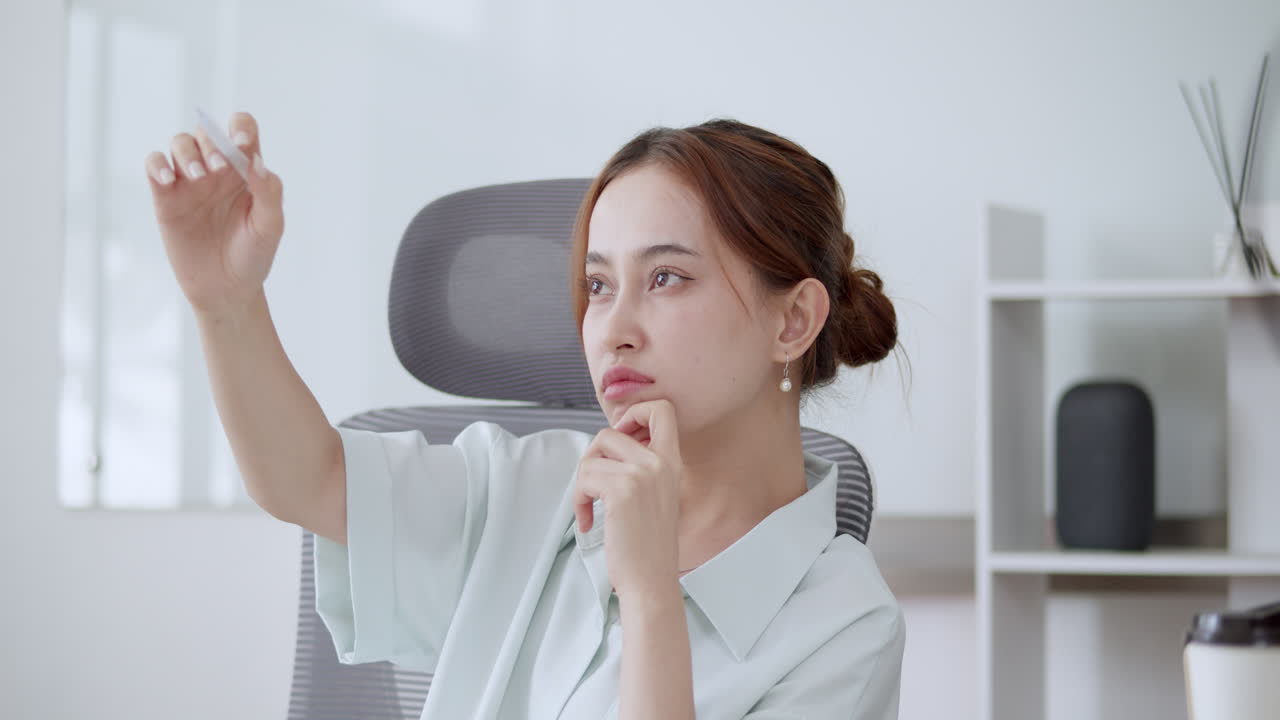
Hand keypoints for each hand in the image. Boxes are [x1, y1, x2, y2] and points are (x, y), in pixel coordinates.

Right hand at [144, 111, 284, 316]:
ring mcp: (190, 182)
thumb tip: (257, 161)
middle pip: (207, 132)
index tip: (242, 145)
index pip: (242, 130)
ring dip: (186, 152)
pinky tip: (167, 180)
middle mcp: (217, 170)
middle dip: (212, 143)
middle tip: (220, 169)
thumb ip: (268, 192)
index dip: (240, 128)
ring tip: (195, 175)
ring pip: (180, 143)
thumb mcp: (269, 226)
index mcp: (246, 170)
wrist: (226, 289)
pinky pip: (154, 166)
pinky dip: (157, 165)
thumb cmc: (253, 255)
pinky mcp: (166, 197)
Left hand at [573, 399, 684, 602]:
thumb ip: (640, 466)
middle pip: (610, 431)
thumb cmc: (648, 545)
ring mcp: (641, 475)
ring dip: (582, 484)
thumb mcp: (656, 495)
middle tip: (593, 486)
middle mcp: (659, 463)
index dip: (633, 413)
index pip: (661, 409)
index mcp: (671, 462)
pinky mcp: (621, 491)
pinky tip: (588, 520)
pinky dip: (578, 500)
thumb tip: (608, 446)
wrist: (651, 580)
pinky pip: (584, 478)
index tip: (620, 436)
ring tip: (590, 508)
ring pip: (591, 456)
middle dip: (591, 458)